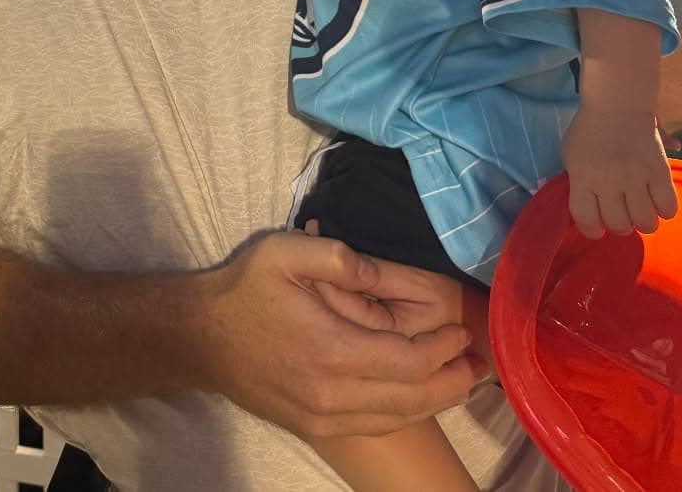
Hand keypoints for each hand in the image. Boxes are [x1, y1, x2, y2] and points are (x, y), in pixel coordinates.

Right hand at [196, 231, 485, 441]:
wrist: (203, 337)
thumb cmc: (246, 289)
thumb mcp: (285, 252)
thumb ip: (338, 257)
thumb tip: (382, 271)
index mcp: (333, 351)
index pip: (410, 362)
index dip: (443, 349)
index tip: (461, 330)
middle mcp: (334, 396)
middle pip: (415, 397)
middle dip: (453, 379)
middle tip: (478, 360)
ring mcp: (326, 418)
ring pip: (400, 417)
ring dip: (437, 399)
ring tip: (462, 378)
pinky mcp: (317, 428)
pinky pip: (377, 425)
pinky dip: (407, 412)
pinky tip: (420, 394)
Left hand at [562, 102, 678, 238]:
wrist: (616, 102)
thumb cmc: (590, 130)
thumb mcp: (573, 154)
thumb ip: (579, 183)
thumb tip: (588, 213)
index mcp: (582, 175)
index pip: (584, 218)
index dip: (591, 230)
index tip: (597, 227)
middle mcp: (607, 180)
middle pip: (618, 225)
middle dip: (620, 224)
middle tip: (622, 212)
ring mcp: (634, 176)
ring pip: (645, 222)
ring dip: (644, 221)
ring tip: (640, 208)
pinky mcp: (659, 171)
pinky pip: (668, 208)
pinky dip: (665, 209)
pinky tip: (657, 199)